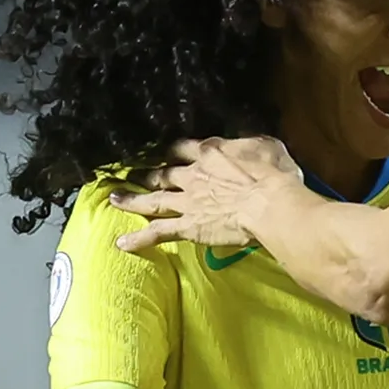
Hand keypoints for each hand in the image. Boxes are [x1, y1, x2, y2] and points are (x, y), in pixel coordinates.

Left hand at [111, 137, 304, 252]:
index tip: (165, 151)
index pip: (182, 147)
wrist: (268, 204)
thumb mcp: (267, 147)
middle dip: (146, 173)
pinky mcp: (187, 226)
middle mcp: (192, 175)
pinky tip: (121, 244)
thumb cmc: (275, 174)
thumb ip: (250, 144)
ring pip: (152, 199)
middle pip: (162, 172)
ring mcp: (186, 201)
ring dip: (131, 199)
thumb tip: (247, 144)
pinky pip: (158, 232)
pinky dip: (139, 238)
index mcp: (210, 152)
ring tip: (114, 198)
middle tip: (131, 174)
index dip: (172, 149)